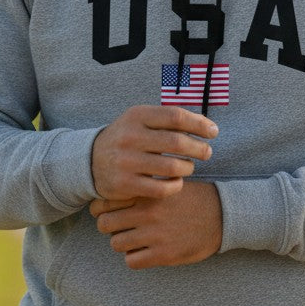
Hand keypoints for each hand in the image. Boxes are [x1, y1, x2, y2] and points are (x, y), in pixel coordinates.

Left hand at [90, 181, 221, 269]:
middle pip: (105, 224)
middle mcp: (147, 213)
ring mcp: (155, 235)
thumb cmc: (193, 198)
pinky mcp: (164, 254)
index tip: (107, 211)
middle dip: (109, 226)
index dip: (101, 208)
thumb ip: (143, 186)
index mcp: (147, 193)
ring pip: (116, 244)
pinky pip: (132, 262)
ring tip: (134, 240)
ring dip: (122, 243)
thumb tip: (115, 190)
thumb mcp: (168, 183)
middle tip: (119, 227)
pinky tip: (145, 252)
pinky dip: (135, 258)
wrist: (222, 215)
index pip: (105, 201)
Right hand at [91, 105, 217, 201]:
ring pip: (172, 167)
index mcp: (136, 116)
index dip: (199, 124)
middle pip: (177, 142)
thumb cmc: (128, 138)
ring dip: (188, 168)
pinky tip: (177, 182)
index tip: (213, 132)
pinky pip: (161, 189)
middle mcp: (130, 137)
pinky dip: (176, 186)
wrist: (91, 160)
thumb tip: (207, 125)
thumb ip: (170, 119)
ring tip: (189, 167)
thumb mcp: (142, 120)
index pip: (176, 116)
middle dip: (199, 148)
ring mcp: (126, 162)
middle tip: (207, 153)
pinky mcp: (124, 185)